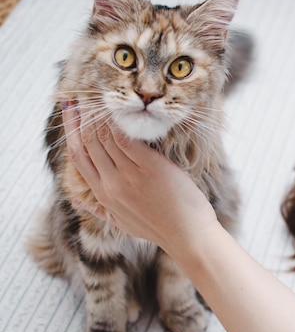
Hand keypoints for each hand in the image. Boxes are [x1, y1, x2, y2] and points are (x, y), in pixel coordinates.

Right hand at [61, 101, 218, 252]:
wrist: (188, 237)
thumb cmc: (159, 228)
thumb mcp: (121, 223)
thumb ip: (98, 210)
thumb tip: (77, 201)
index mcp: (103, 196)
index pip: (78, 157)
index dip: (71, 131)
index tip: (69, 112)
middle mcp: (111, 184)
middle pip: (88, 143)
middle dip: (81, 117)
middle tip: (79, 95)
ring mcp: (129, 176)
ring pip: (105, 138)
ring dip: (99, 114)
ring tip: (96, 95)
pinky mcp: (150, 168)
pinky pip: (128, 140)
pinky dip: (120, 123)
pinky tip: (118, 108)